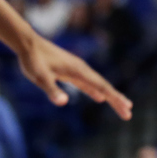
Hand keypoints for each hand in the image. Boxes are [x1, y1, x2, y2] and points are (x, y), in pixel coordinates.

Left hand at [16, 32, 132, 119]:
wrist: (28, 44)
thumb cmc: (33, 60)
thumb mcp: (40, 77)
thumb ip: (52, 90)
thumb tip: (63, 103)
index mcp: (78, 71)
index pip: (101, 87)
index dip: (115, 98)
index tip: (126, 108)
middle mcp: (82, 69)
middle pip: (104, 87)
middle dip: (117, 100)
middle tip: (128, 114)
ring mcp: (77, 70)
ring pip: (98, 85)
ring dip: (110, 96)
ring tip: (121, 106)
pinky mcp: (71, 71)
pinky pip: (88, 84)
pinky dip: (96, 91)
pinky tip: (99, 98)